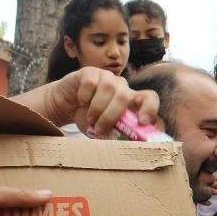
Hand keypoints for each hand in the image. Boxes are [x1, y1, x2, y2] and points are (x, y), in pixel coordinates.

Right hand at [45, 67, 159, 135]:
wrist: (65, 106)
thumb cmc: (89, 119)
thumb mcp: (103, 131)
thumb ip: (116, 135)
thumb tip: (126, 143)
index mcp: (131, 100)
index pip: (150, 98)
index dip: (150, 108)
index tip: (143, 122)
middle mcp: (122, 86)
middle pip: (125, 96)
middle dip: (111, 115)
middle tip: (100, 128)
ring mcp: (107, 77)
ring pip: (109, 88)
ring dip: (97, 108)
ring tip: (90, 119)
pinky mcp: (90, 72)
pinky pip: (90, 82)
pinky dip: (84, 96)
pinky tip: (81, 101)